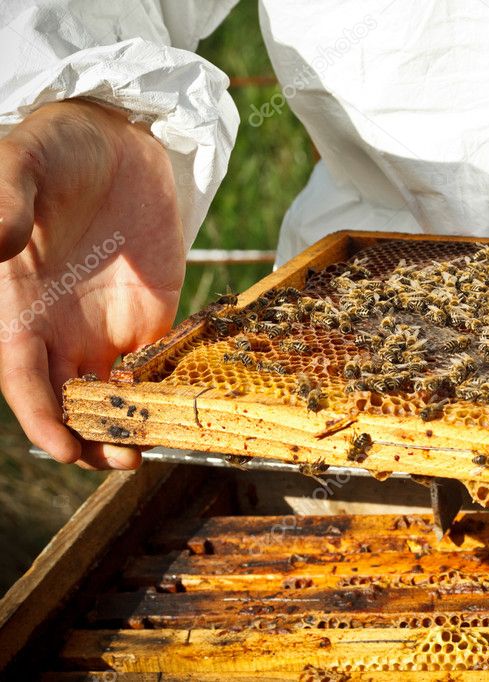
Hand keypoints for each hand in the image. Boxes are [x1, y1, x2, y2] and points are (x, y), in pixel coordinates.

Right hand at [0, 99, 184, 468]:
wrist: (118, 139)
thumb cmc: (58, 148)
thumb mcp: (22, 162)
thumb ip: (4, 199)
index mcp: (21, 307)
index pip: (23, 378)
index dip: (40, 418)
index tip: (64, 449)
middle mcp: (63, 328)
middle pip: (71, 402)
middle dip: (92, 438)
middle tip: (126, 461)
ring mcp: (110, 325)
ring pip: (116, 395)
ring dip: (132, 424)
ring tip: (158, 447)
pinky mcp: (154, 315)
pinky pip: (160, 365)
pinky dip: (168, 391)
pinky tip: (188, 408)